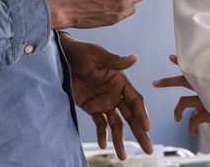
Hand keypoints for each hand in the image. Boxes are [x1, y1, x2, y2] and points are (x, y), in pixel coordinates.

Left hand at [60, 34, 152, 159]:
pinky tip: (103, 145)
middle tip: (148, 149)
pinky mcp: (91, 107)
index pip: (135, 101)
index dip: (142, 114)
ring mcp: (104, 102)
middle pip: (131, 117)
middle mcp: (115, 94)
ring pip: (116, 124)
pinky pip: (100, 123)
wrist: (61, 58)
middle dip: (140, 133)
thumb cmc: (82, 53)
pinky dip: (102, 134)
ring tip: (122, 156)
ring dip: (120, 140)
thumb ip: (115, 61)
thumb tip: (134, 58)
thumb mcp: (98, 55)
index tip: (147, 128)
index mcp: (121, 82)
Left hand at [155, 55, 209, 136]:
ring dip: (177, 111)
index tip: (172, 57)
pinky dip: (191, 126)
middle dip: (168, 81)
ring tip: (175, 118)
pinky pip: (193, 120)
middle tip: (156, 82)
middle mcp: (208, 87)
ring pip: (183, 103)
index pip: (194, 67)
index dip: (182, 62)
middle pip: (182, 80)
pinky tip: (192, 131)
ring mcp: (207, 99)